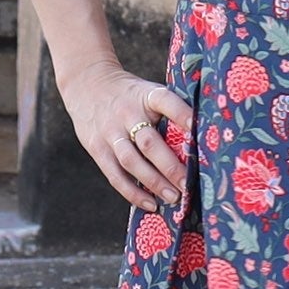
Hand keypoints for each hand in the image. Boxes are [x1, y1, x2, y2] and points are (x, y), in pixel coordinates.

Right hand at [60, 59, 193, 211]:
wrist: (87, 84)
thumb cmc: (130, 95)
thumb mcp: (148, 92)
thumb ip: (169, 111)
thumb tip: (201, 139)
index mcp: (146, 95)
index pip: (165, 101)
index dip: (181, 113)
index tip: (197, 127)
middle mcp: (127, 113)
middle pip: (149, 142)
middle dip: (170, 166)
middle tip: (188, 185)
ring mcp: (110, 132)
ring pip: (131, 161)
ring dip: (153, 182)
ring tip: (173, 198)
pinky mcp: (97, 148)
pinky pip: (115, 174)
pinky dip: (132, 192)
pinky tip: (150, 203)